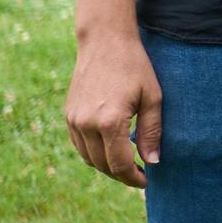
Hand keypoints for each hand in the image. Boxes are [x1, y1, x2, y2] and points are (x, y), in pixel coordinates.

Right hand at [64, 32, 161, 188]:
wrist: (104, 42)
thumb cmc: (134, 66)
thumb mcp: (152, 97)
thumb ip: (152, 131)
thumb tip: (153, 161)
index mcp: (109, 122)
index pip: (120, 164)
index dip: (133, 177)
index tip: (146, 180)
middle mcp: (86, 124)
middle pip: (102, 165)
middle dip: (121, 175)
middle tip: (138, 174)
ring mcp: (74, 120)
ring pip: (88, 158)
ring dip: (106, 166)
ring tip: (126, 164)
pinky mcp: (68, 115)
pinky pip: (79, 145)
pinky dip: (93, 153)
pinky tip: (109, 149)